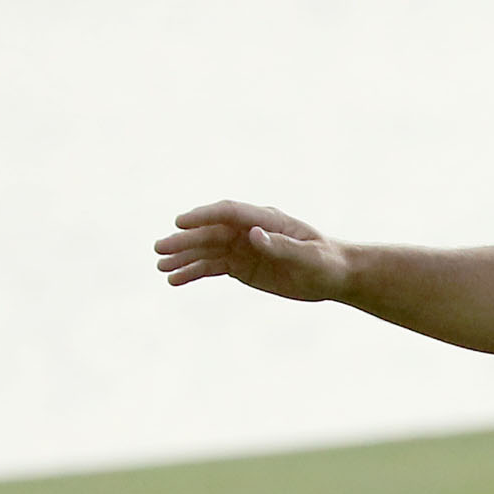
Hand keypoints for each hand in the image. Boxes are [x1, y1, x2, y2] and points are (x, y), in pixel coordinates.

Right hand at [154, 200, 352, 300]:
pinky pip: (211, 267)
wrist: (334, 275)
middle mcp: (248, 230)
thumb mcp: (309, 256)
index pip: (228, 213)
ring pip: (206, 251)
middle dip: (184, 241)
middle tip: (159, 249)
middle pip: (210, 232)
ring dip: (183, 258)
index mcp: (265, 219)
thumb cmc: (326, 261)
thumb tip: (254, 234)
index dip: (203, 216)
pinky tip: (174, 280)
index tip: (180, 223)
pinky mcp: (240, 266)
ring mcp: (242, 247)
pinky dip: (192, 273)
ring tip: (161, 267)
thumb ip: (282, 245)